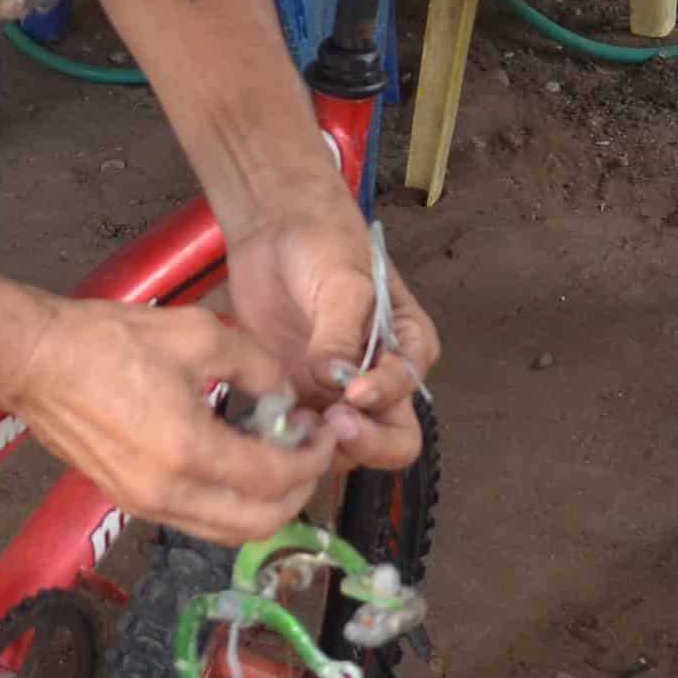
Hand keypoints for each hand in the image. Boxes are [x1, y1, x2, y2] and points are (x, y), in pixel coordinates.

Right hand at [0, 296, 337, 544]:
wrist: (34, 361)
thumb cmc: (107, 341)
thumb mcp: (200, 333)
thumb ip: (259, 365)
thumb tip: (287, 395)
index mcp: (187, 450)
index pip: (275, 479)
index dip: (312, 458)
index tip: (322, 430)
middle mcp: (167, 493)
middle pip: (259, 524)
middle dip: (298, 491)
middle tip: (308, 451)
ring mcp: (145, 505)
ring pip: (229, 532)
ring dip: (265, 503)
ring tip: (277, 457)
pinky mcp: (130, 502)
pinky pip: (199, 521)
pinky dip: (230, 502)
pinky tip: (237, 461)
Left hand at [221, 199, 439, 473]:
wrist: (275, 229)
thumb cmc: (324, 244)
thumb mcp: (343, 282)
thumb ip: (342, 334)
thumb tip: (337, 381)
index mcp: (408, 348)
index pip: (408, 393)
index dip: (382, 399)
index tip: (350, 393)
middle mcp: (380, 381)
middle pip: (391, 441)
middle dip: (363, 443)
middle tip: (327, 423)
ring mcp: (338, 393)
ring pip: (345, 448)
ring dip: (321, 445)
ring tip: (291, 420)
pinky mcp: (300, 396)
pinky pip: (302, 435)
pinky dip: (288, 438)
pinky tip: (269, 419)